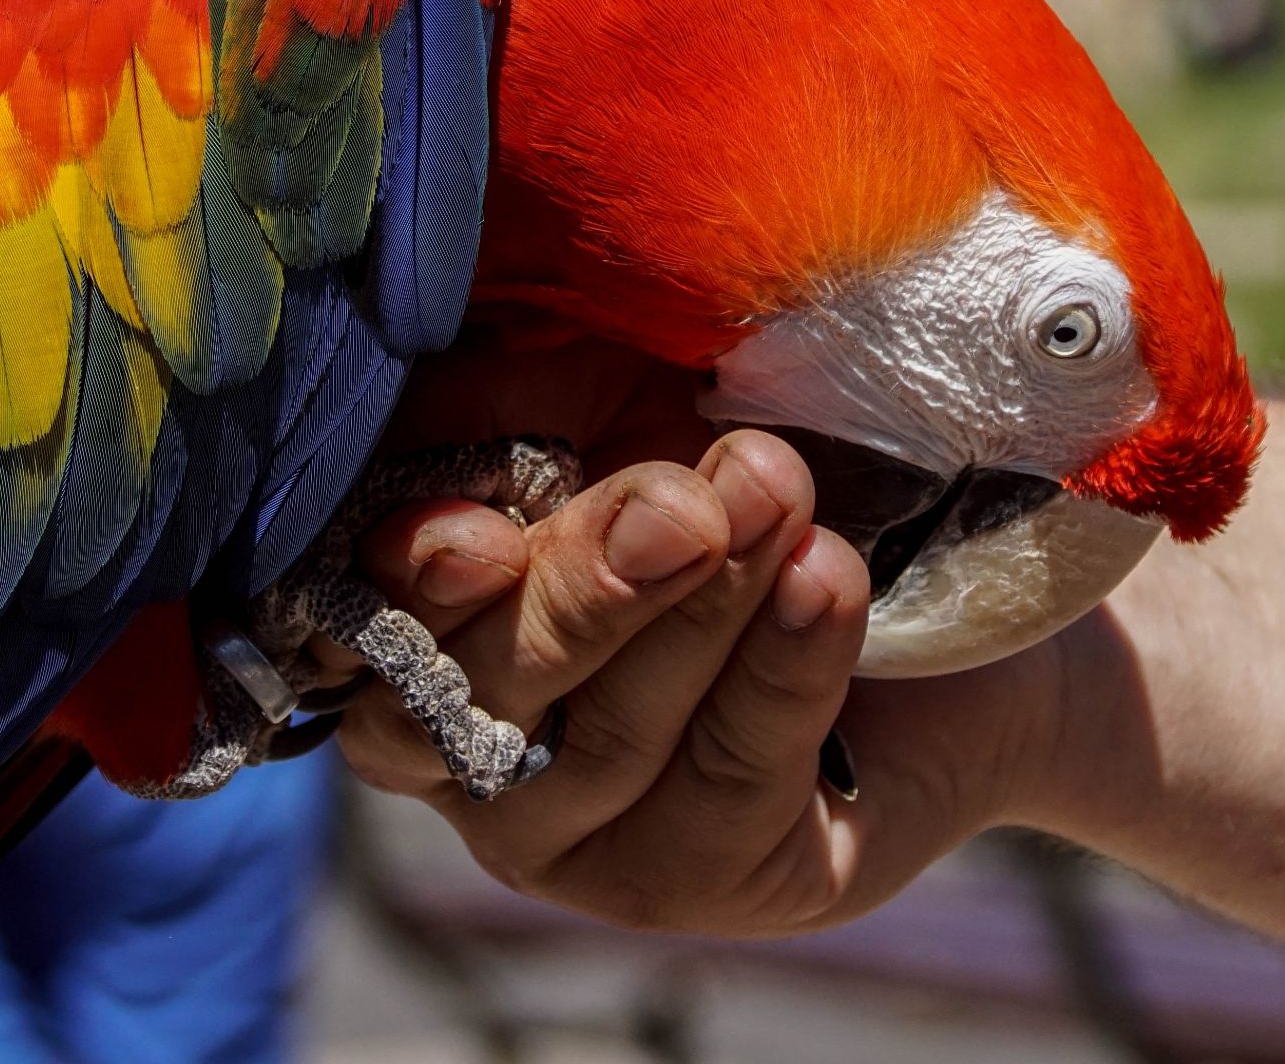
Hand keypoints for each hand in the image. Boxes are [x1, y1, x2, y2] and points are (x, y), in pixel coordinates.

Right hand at [338, 426, 1067, 936]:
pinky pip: (731, 778)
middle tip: (682, 505)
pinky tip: (827, 580)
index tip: (481, 537)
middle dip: (584, 592)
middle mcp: (461, 754)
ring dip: (704, 611)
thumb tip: (413, 415)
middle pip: (484, 694)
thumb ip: (490, 408)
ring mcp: (572, 839)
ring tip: (778, 493)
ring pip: (609, 740)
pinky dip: (783, 667)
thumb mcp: (589, 399)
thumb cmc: (706, 463)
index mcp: (409, 629)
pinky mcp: (700, 884)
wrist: (920, 564)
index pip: (364, 627)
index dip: (411, 593)